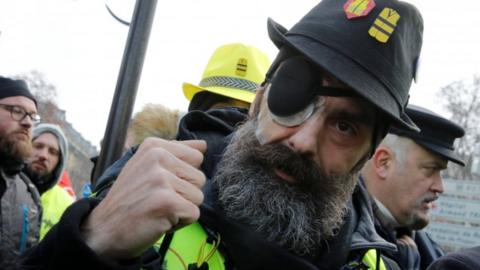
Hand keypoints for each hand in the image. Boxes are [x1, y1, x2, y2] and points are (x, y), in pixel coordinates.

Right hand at [81, 138, 206, 259]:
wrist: (103, 231)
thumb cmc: (129, 201)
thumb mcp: (147, 167)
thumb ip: (177, 154)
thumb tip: (203, 145)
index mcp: (154, 146)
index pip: (196, 156)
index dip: (182, 176)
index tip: (159, 185)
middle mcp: (157, 157)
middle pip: (199, 178)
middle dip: (183, 194)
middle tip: (157, 200)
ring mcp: (161, 179)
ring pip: (198, 196)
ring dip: (181, 209)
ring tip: (157, 209)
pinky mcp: (167, 201)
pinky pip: (194, 214)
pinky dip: (179, 223)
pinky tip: (158, 220)